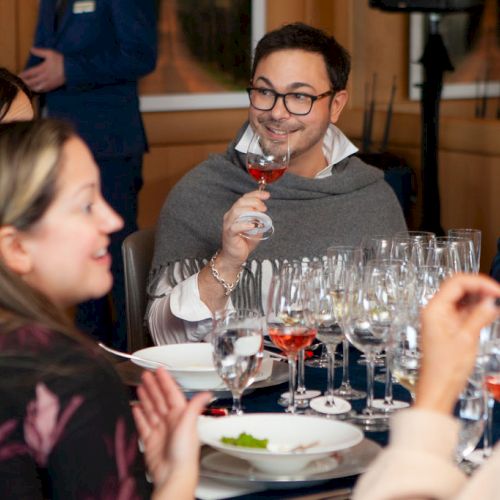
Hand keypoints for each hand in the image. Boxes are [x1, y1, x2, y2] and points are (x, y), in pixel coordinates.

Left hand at [19, 47, 65, 92]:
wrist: (72, 71)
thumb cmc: (61, 61)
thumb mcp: (50, 53)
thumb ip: (40, 51)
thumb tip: (31, 49)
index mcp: (43, 68)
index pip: (30, 73)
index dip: (24, 75)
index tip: (18, 76)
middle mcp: (44, 77)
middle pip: (32, 81)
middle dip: (25, 82)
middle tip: (19, 83)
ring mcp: (49, 83)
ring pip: (37, 87)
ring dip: (31, 87)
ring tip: (26, 87)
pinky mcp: (53, 86)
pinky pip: (44, 90)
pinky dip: (39, 90)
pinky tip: (36, 90)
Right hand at [132, 368, 210, 494]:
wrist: (173, 474)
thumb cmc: (184, 453)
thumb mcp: (190, 424)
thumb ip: (195, 406)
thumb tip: (207, 393)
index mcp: (180, 415)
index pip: (171, 393)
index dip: (165, 381)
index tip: (160, 370)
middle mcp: (170, 421)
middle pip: (159, 398)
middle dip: (153, 386)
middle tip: (146, 375)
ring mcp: (160, 430)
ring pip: (151, 409)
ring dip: (146, 397)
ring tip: (140, 386)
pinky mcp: (151, 441)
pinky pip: (143, 424)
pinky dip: (139, 415)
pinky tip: (136, 407)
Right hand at [219, 189, 270, 268]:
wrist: (234, 257)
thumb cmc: (244, 243)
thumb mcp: (255, 230)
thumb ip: (259, 221)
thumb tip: (265, 215)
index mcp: (236, 212)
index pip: (244, 198)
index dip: (256, 195)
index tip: (267, 195)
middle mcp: (230, 216)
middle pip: (241, 202)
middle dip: (255, 202)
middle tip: (264, 208)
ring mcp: (228, 224)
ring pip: (237, 211)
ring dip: (250, 210)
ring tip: (259, 215)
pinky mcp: (229, 233)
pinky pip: (235, 226)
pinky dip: (245, 224)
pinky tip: (252, 226)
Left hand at [415, 273, 499, 414]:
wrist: (438, 388)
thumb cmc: (445, 368)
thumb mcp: (467, 339)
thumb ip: (479, 316)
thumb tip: (491, 301)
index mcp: (434, 309)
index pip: (456, 283)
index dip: (479, 282)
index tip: (497, 289)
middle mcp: (435, 310)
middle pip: (458, 287)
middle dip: (480, 287)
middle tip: (499, 295)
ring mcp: (441, 318)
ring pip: (461, 298)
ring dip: (479, 297)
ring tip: (496, 302)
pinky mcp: (447, 326)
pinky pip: (462, 310)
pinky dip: (476, 308)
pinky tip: (489, 312)